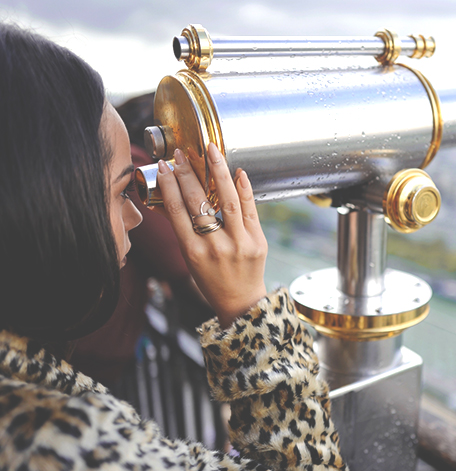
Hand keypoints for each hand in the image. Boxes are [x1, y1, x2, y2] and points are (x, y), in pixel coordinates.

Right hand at [155, 143, 266, 327]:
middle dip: (188, 173)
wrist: (241, 302)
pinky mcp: (258, 241)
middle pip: (198, 201)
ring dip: (218, 172)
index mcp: (191, 251)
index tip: (164, 165)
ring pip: (227, 201)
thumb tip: (170, 195)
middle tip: (183, 153)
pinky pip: (250, 210)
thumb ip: (182, 229)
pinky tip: (238, 172)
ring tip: (211, 151)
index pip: (176, 210)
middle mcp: (214, 246)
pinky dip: (245, 189)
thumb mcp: (189, 257)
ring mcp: (238, 243)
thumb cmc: (211, 278)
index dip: (168, 184)